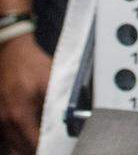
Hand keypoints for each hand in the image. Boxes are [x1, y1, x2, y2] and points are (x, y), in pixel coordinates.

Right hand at [0, 32, 51, 153]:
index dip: (47, 147)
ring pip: (12, 144)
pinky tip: (31, 132)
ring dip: (27, 145)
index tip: (57, 147)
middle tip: (53, 146)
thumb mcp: (50, 82)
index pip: (33, 144)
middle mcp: (5, 120)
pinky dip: (18, 138)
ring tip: (43, 140)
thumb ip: (59, 104)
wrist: (12, 52)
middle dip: (37, 148)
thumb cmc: (31, 65)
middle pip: (21, 148)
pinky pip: (6, 135)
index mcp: (19, 115)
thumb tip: (71, 119)